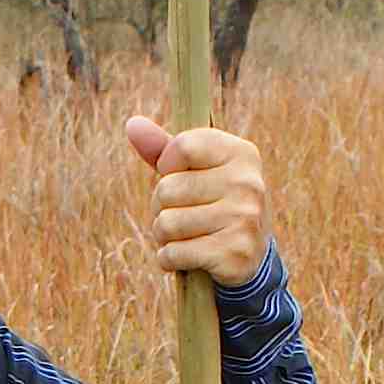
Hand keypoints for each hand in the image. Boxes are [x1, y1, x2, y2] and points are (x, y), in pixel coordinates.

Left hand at [123, 116, 269, 287]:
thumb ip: (165, 148)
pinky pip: (173, 254)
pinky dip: (169, 259)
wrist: (250, 256)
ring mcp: (243, 220)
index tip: (180, 177)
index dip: (167, 165)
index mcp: (241, 154)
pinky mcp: (234, 254)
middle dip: (161, 207)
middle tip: (183, 215)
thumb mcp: (195, 171)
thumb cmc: (214, 204)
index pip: (182, 146)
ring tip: (184, 236)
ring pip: (167, 224)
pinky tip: (188, 258)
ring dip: (163, 236)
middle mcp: (248, 183)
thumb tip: (133, 124)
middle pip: (168, 189)